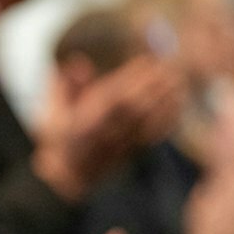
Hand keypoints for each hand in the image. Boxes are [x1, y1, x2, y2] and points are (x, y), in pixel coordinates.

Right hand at [36, 58, 183, 197]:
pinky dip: (168, 118)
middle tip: (169, 67)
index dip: (131, 79)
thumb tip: (79, 62)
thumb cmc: (62, 132)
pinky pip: (153, 134)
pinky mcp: (134, 151)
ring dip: (165, 101)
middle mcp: (103, 135)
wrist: (70, 172)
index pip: (111, 98)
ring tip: (179, 80)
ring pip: (146, 121)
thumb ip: (65, 84)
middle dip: (153, 87)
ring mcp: (120, 144)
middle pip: (133, 109)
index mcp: (83, 123)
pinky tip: (178, 101)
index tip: (147, 60)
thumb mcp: (54, 108)